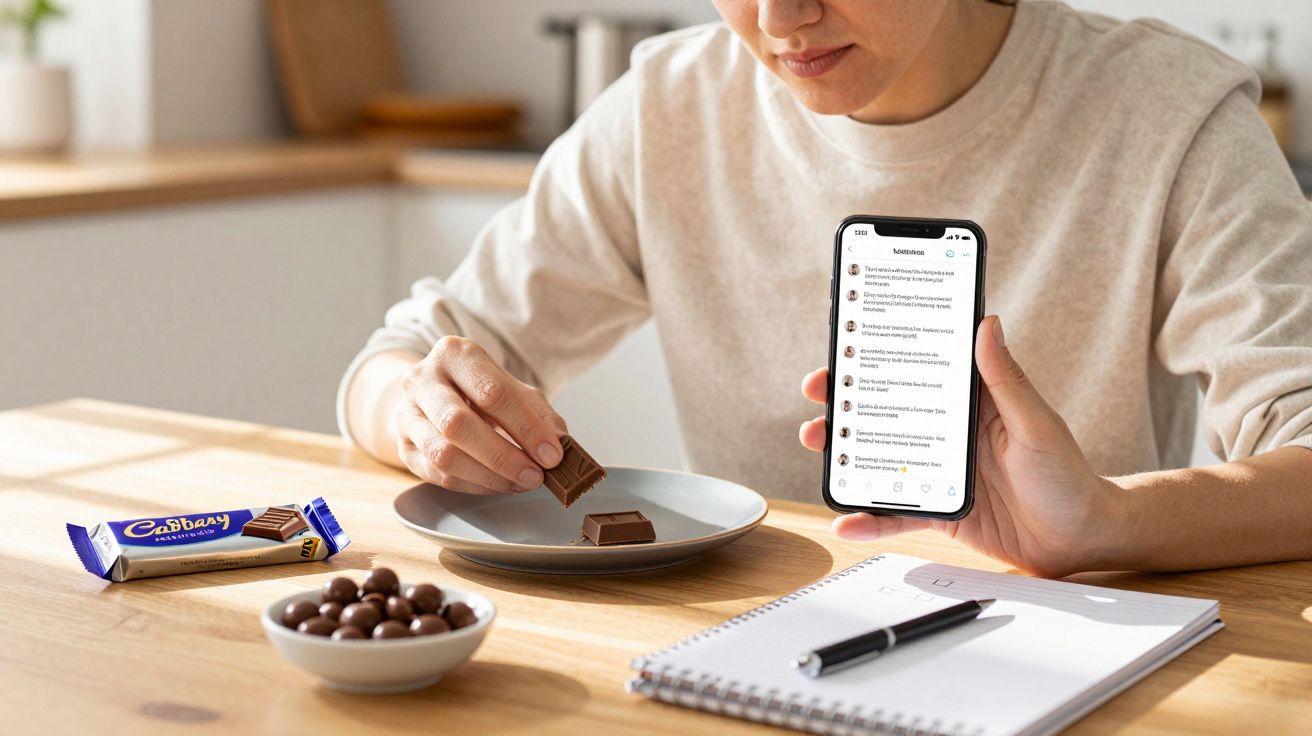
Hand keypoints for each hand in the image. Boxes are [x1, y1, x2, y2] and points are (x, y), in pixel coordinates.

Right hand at [396, 336, 566, 494]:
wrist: (432, 395)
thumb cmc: (478, 390)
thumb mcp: (512, 389)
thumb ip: (538, 413)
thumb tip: (558, 442)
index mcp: (455, 355)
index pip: (492, 393)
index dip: (526, 427)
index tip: (553, 454)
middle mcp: (422, 380)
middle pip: (459, 424)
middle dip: (503, 456)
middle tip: (535, 475)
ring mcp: (407, 414)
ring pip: (443, 454)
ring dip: (488, 476)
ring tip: (520, 482)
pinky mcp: (403, 447)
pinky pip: (437, 475)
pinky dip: (473, 485)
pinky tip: (498, 484)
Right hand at [799, 315, 1123, 576]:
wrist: (1081, 538)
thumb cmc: (1070, 475)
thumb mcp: (1036, 424)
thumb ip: (1006, 380)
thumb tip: (987, 323)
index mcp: (972, 403)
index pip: (918, 370)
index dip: (879, 356)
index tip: (846, 344)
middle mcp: (949, 433)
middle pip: (886, 411)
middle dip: (845, 401)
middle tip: (818, 396)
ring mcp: (940, 472)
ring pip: (881, 458)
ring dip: (845, 453)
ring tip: (819, 448)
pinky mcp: (940, 509)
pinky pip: (898, 512)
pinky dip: (871, 519)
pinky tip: (846, 522)